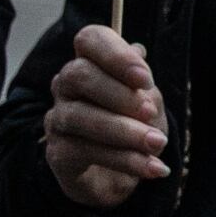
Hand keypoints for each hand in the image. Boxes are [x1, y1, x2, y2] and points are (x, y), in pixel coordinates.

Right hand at [43, 25, 168, 207]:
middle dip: (119, 94)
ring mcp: (59, 118)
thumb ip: (142, 83)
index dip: (116, 55)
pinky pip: (86, 151)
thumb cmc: (135, 128)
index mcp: (91, 63)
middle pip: (80, 75)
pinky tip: (152, 167)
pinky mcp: (58, 152)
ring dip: (125, 131)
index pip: (90, 39)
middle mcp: (67, 86)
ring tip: (157, 143)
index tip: (144, 79)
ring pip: (80, 116)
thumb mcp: (149, 103)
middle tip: (150, 112)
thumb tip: (138, 51)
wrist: (121, 177)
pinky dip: (125, 159)